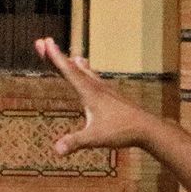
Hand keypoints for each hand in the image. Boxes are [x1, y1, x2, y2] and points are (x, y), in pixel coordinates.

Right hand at [35, 38, 151, 154]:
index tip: (45, 42)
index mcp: (90, 93)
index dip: (56, 57)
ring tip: (73, 57)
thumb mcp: (95, 138)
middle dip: (58, 56)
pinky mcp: (112, 96)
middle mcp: (97, 87)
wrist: (147, 128)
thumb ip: (75, 142)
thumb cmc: (122, 131)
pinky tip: (92, 77)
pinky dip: (88, 74)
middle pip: (74, 68)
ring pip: (87, 72)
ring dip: (75, 64)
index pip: (69, 71)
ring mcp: (106, 90)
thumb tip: (57, 149)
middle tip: (43, 43)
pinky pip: (96, 80)